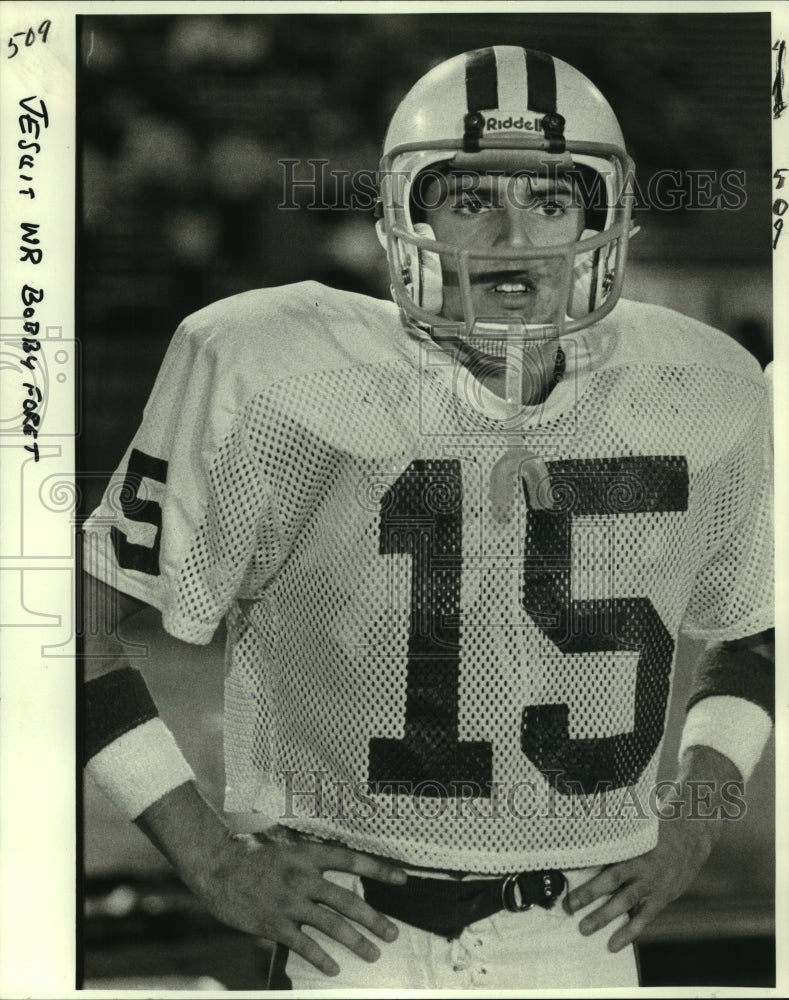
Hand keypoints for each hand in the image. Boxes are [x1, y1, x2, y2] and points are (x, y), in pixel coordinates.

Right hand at [137, 783, 406, 977]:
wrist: (216, 867)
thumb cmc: (251, 856)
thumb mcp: (285, 848)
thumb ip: (309, 860)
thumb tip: (334, 867)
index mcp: (308, 854)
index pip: (352, 859)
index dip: (379, 869)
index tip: (402, 879)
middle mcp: (303, 877)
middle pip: (347, 900)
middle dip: (373, 919)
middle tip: (393, 933)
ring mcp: (289, 902)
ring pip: (331, 925)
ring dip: (355, 941)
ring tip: (373, 954)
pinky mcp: (273, 923)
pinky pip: (304, 944)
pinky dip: (321, 957)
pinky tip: (334, 969)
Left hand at [563, 808, 718, 951]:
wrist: (696, 834)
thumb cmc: (661, 822)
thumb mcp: (640, 820)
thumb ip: (618, 825)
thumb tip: (590, 818)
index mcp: (637, 847)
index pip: (610, 862)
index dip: (591, 871)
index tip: (568, 874)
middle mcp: (645, 869)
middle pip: (614, 885)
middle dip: (590, 896)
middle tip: (568, 907)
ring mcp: (655, 886)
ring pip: (627, 905)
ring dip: (605, 918)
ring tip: (584, 929)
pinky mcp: (663, 897)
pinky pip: (645, 918)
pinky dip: (630, 931)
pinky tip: (615, 944)